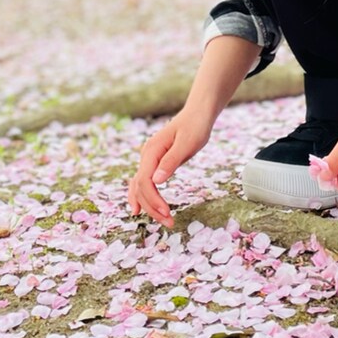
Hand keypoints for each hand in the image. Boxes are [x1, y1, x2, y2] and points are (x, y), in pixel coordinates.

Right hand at [127, 109, 214, 227]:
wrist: (197, 114)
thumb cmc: (195, 126)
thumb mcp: (187, 143)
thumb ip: (171, 161)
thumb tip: (156, 181)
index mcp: (151, 151)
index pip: (144, 181)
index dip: (153, 199)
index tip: (167, 212)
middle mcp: (146, 156)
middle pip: (140, 187)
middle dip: (152, 207)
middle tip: (169, 222)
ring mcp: (148, 159)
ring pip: (139, 187)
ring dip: (149, 205)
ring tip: (164, 220)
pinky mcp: (154, 163)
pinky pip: (143, 183)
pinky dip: (142, 197)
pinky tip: (141, 209)